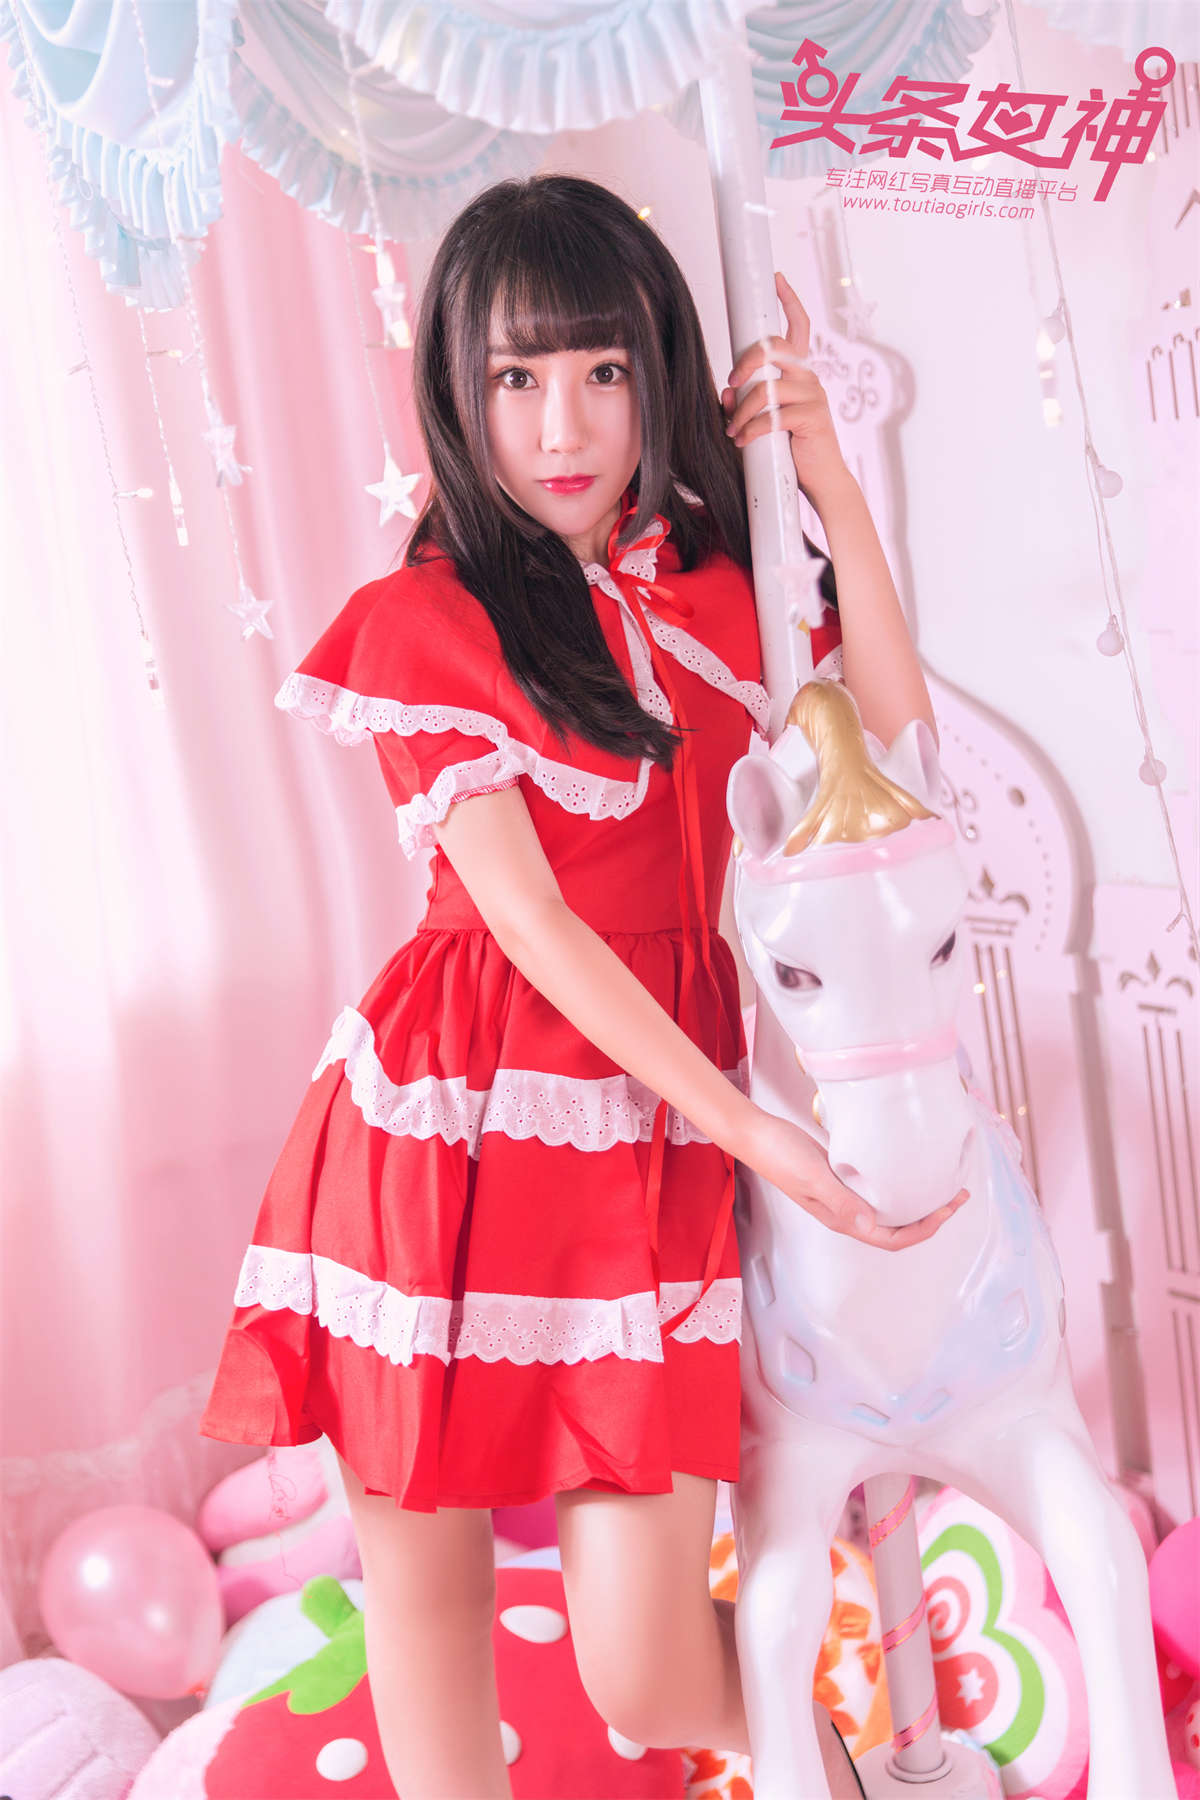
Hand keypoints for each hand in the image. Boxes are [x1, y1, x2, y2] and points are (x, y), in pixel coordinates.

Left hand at [721, 272, 850, 504]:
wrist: (820, 480)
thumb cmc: (790, 449)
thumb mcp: (762, 421)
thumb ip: (744, 402)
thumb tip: (727, 390)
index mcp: (800, 373)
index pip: (799, 328)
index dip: (789, 301)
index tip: (777, 279)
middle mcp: (810, 378)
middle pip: (775, 348)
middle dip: (747, 362)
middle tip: (732, 381)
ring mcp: (814, 396)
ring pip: (767, 388)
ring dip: (743, 411)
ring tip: (733, 430)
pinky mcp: (813, 418)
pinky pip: (773, 416)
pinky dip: (752, 430)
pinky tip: (744, 441)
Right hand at [743, 1108, 968, 1249]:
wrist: (755, 1134)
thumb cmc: (780, 1156)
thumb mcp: (813, 1177)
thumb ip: (841, 1202)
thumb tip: (872, 1226)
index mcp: (841, 1220)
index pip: (891, 1238)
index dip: (924, 1229)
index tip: (948, 1209)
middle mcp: (845, 1212)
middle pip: (896, 1228)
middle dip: (931, 1217)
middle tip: (958, 1196)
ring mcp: (842, 1195)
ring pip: (888, 1209)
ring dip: (917, 1202)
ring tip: (942, 1184)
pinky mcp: (840, 1176)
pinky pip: (876, 1188)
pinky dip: (898, 1184)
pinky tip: (907, 1168)